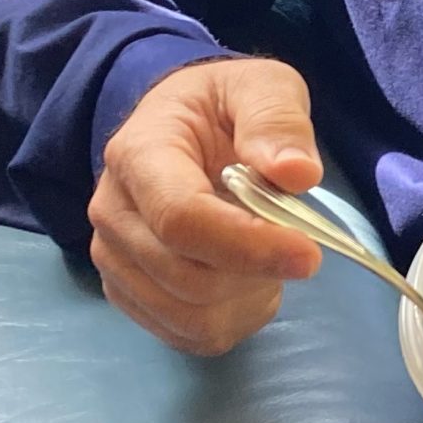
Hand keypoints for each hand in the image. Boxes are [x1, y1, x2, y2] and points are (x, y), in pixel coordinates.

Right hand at [89, 57, 323, 354]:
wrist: (181, 128)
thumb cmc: (221, 106)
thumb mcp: (261, 86)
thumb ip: (277, 121)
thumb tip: (298, 174)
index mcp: (138, 154)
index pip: (181, 219)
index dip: (248, 245)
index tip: (309, 254)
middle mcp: (112, 213)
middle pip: (187, 277)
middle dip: (257, 270)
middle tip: (295, 240)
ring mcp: (114, 259)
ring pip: (191, 316)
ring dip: (249, 297)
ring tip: (268, 254)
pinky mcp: (129, 294)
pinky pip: (191, 335)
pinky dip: (235, 318)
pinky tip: (248, 280)